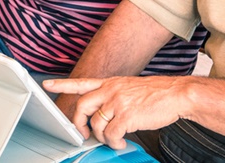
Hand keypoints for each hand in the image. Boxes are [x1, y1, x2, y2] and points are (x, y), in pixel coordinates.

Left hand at [45, 76, 192, 149]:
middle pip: (82, 106)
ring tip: (113, 140)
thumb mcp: (130, 88)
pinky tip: (121, 142)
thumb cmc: (157, 93)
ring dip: (102, 137)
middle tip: (83, 134)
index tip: (47, 84)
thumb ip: (114, 96)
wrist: (176, 94)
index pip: (81, 82)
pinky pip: (111, 135)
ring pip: (96, 124)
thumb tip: (104, 115)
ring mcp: (118, 102)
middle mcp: (111, 90)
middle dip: (78, 124)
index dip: (62, 85)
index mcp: (111, 83)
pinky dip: (114, 143)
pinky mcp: (127, 116)